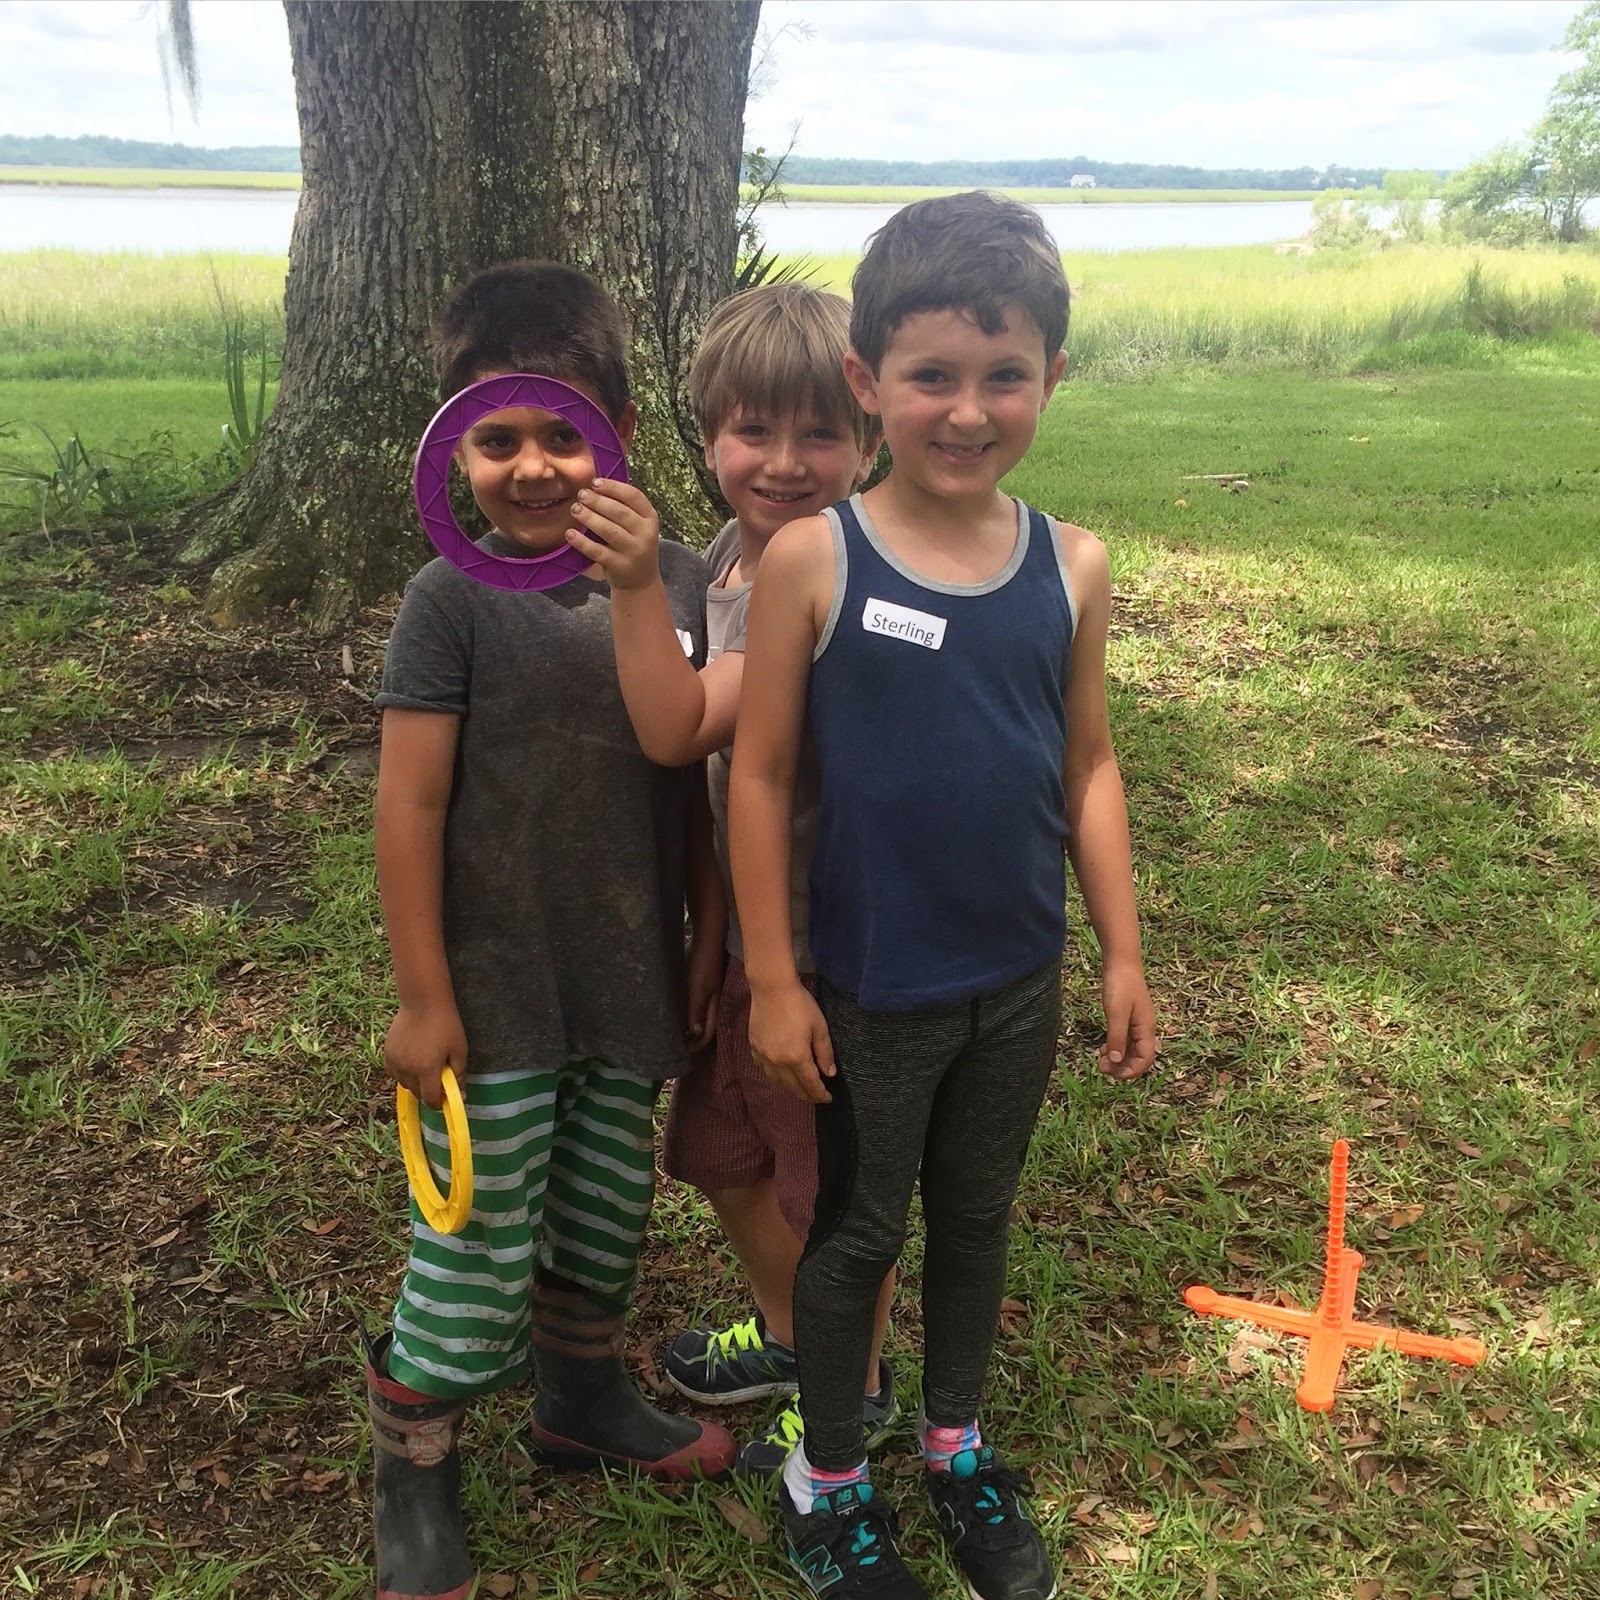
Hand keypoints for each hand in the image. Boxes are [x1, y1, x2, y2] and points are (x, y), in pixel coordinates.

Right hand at [384, 1000, 467, 1108]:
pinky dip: (403, 1073)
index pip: (430, 1099)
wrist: (423, 1001)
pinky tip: (413, 1061)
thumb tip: (460, 1096)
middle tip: (438, 1078)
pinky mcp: (387, 1053)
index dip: (439, 1102)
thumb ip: (459, 1075)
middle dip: (428, 1092)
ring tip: (426, 1066)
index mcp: (426, 1069)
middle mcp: (407, 1069)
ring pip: (405, 1084)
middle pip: (417, 1093)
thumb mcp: (460, 1050)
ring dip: (415, 1083)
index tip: (445, 1097)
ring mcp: (395, 1061)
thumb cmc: (446, 1024)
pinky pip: (394, 1073)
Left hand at [566, 478, 660, 591]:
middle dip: (598, 501)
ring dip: (589, 517)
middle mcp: (645, 534)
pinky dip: (582, 542)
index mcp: (650, 518)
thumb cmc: (633, 545)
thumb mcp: (638, 526)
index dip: (613, 487)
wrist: (640, 581)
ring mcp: (633, 551)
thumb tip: (594, 487)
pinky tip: (570, 534)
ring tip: (575, 509)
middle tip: (581, 495)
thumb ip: (623, 507)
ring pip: (609, 530)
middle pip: (619, 512)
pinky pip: (597, 551)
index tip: (595, 482)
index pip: (633, 496)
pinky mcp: (619, 565)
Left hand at [686, 935, 725, 1052]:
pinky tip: (679, 1012)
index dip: (698, 1044)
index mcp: (714, 1006)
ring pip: (701, 1016)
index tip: (684, 1053)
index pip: (708, 1032)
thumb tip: (694, 1034)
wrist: (707, 940)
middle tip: (679, 1046)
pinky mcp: (702, 984)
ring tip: (677, 1033)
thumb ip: (697, 1010)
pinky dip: (689, 1013)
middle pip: (706, 1026)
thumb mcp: (698, 989)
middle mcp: (713, 1002)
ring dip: (691, 1026)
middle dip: (695, 1039)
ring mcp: (708, 992)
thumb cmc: (703, 966)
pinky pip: (696, 1005)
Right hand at [750, 979, 834, 1102]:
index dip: (820, 1094)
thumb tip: (829, 1074)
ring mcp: (764, 1056)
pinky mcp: (754, 1048)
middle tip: (817, 1097)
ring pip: (777, 1082)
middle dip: (807, 1095)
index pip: (810, 1084)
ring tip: (801, 1089)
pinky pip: (765, 1070)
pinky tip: (781, 1074)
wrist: (771, 988)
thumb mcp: (819, 1027)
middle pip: (793, 1087)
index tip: (828, 1099)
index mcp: (796, 1057)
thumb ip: (824, 1053)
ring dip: (791, 1089)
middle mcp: (778, 1062)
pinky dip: (776, 1077)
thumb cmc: (800, 1004)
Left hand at [1098, 958, 1158, 1080]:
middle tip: (1101, 1067)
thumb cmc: (1120, 985)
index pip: (1145, 1059)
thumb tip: (1116, 1061)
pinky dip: (1116, 1047)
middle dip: (1122, 1066)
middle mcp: (1145, 1028)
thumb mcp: (1116, 1013)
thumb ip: (1116, 1037)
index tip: (1112, 1074)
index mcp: (1146, 1028)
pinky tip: (1104, 1048)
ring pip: (1132, 1049)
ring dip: (1118, 1058)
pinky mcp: (1129, 1017)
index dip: (1131, 1071)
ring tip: (1100, 1059)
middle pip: (1139, 1057)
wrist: (1121, 961)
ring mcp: (1138, 1023)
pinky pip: (1126, 1039)